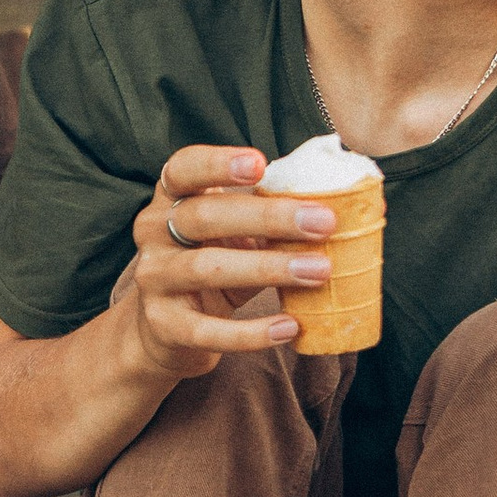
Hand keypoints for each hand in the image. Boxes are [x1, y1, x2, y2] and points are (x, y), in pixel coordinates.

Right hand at [124, 144, 331, 376]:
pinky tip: (289, 327)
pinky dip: (251, 332)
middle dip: (267, 217)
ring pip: (208, 268)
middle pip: (205, 216)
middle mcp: (154, 233)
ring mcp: (155, 279)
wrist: (167, 331)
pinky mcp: (164, 324)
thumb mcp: (234, 237)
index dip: (217, 163)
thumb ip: (269, 220)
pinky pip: (208, 330)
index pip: (184, 169)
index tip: (260, 163)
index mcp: (172, 199)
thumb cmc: (214, 267)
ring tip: (318, 271)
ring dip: (269, 269)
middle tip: (323, 223)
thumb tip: (343, 209)